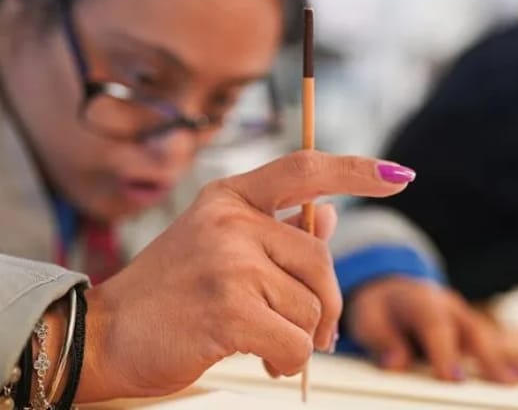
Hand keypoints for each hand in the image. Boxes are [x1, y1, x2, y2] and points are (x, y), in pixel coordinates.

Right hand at [76, 151, 414, 401]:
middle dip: (325, 304)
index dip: (356, 171)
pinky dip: (289, 360)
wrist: (105, 335)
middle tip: (313, 331)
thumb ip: (277, 228)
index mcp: (230, 197)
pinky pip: (295, 340)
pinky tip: (264, 359)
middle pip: (321, 259)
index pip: (305, 169)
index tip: (398, 175)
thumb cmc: (171, 292)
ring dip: (301, 337)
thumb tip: (329, 213)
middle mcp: (230, 220)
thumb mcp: (220, 244)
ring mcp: (228, 261)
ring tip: (265, 342)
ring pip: (311, 306)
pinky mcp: (228, 308)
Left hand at [347, 277, 517, 382]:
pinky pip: (499, 343)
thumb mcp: (367, 319)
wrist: (391, 287)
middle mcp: (450, 307)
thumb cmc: (379, 309)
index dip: (445, 352)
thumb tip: (396, 364)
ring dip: (514, 359)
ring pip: (492, 339)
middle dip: (490, 360)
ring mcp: (466, 318)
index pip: (436, 326)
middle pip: (473, 334)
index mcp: (422, 301)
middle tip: (508, 385)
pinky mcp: (474, 330)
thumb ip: (382, 340)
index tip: (454, 378)